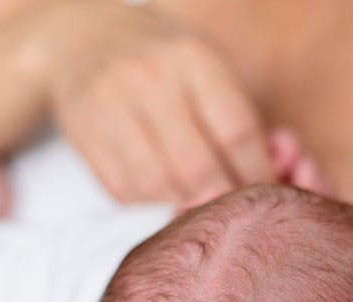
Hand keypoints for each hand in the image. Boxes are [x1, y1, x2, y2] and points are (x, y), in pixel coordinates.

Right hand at [46, 1, 272, 203]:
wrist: (82, 38)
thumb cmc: (163, 60)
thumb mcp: (206, 65)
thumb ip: (235, 115)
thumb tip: (270, 177)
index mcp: (192, 58)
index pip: (236, 131)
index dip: (257, 173)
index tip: (268, 192)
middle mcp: (147, 78)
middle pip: (197, 166)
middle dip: (222, 198)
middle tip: (233, 210)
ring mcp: (109, 106)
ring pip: (158, 185)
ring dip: (183, 204)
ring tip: (197, 200)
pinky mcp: (82, 135)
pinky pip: (124, 190)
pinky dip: (148, 202)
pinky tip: (159, 189)